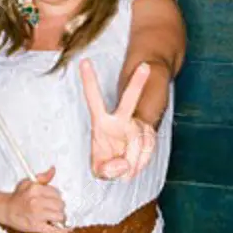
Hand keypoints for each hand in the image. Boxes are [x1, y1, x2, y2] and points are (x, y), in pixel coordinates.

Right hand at [0, 166, 68, 232]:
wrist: (6, 210)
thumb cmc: (18, 196)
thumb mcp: (28, 182)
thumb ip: (42, 177)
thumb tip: (53, 170)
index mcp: (36, 189)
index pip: (56, 193)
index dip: (57, 197)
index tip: (55, 200)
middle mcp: (37, 202)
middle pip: (60, 205)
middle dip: (60, 207)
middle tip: (56, 209)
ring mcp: (37, 215)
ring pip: (60, 216)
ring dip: (60, 217)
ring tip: (56, 217)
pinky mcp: (36, 227)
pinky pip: (54, 230)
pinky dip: (62, 231)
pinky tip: (66, 229)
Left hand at [81, 59, 156, 180]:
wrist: (124, 165)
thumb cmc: (106, 162)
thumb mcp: (98, 170)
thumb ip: (105, 170)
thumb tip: (123, 164)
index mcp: (101, 121)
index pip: (93, 99)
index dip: (89, 81)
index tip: (84, 61)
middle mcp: (120, 119)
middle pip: (129, 101)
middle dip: (137, 83)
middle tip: (145, 67)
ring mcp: (136, 125)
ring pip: (140, 136)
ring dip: (134, 159)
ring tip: (126, 172)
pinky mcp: (148, 134)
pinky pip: (149, 147)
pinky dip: (142, 161)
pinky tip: (134, 168)